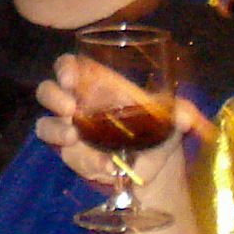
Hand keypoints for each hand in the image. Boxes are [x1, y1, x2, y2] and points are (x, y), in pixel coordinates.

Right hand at [33, 63, 203, 198]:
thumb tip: (187, 118)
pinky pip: (68, 156)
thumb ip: (180, 114)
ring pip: (45, 125)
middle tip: (70, 108)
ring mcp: (70, 131)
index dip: (64, 68)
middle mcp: (78, 104)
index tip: (71, 77)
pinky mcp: (74, 156)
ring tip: (73, 136)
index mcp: (96, 84)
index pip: (68, 66)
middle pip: (48, 91)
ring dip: (56, 130)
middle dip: (53, 97)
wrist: (155, 167)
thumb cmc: (157, 130)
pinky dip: (83, 160)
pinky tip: (102, 165)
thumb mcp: (171, 118)